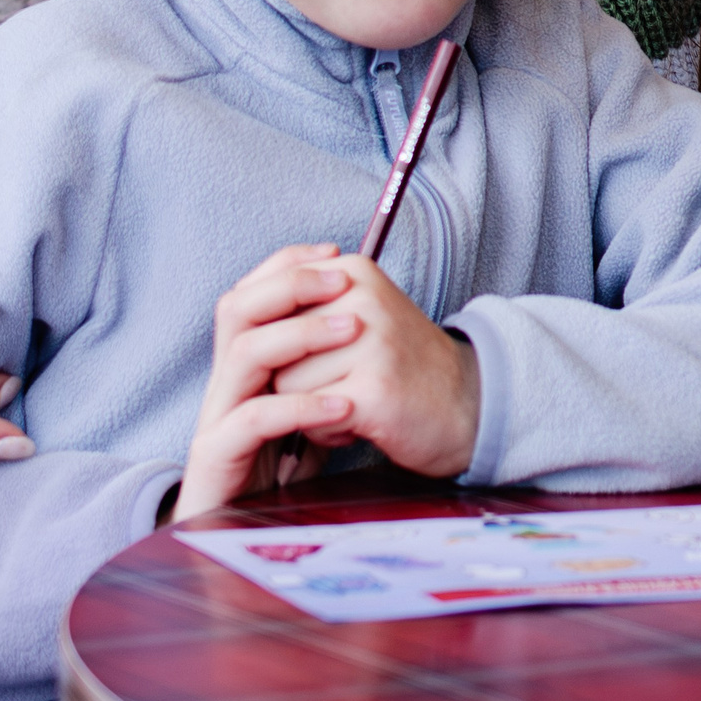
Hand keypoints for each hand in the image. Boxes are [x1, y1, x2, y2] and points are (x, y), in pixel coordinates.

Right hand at [176, 245, 360, 521]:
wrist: (250, 537)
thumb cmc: (286, 472)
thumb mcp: (316, 410)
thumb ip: (328, 369)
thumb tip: (367, 318)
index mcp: (245, 367)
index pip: (252, 295)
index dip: (287, 266)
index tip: (337, 253)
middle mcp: (225, 384)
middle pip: (236, 310)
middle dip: (291, 285)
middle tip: (344, 279)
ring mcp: (216, 420)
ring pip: (243, 354)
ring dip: (301, 333)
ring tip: (353, 329)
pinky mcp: (217, 459)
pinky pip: (252, 419)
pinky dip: (301, 404)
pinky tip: (343, 402)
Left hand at [263, 255, 480, 479]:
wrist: (466, 405)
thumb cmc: (398, 364)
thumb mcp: (354, 316)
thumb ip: (301, 305)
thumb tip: (234, 309)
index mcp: (352, 271)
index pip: (267, 296)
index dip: (271, 339)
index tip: (302, 357)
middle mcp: (362, 296)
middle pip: (272, 345)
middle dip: (291, 376)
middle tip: (336, 383)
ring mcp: (371, 340)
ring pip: (286, 384)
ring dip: (309, 406)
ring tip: (351, 401)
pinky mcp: (375, 387)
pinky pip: (311, 413)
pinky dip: (328, 430)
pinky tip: (360, 423)